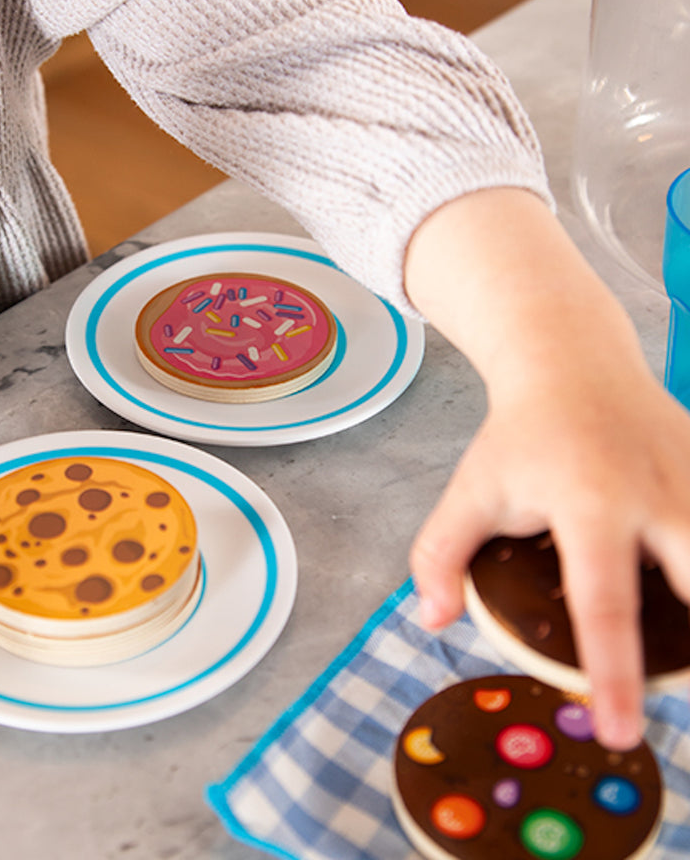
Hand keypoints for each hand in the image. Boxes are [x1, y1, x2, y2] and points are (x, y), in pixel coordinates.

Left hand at [404, 188, 689, 749]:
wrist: (573, 363)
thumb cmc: (518, 437)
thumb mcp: (470, 489)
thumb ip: (441, 554)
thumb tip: (433, 621)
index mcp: (589, 502)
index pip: (604, 603)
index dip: (615, 673)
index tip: (622, 733)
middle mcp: (658, 494)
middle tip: (686, 703)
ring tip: (682, 660)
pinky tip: (681, 585)